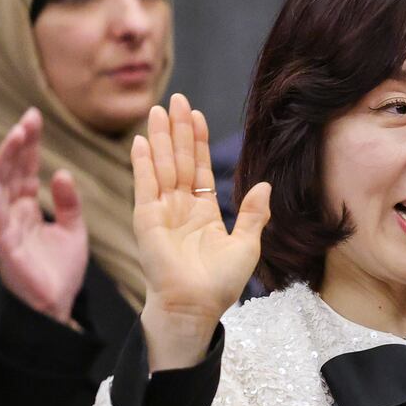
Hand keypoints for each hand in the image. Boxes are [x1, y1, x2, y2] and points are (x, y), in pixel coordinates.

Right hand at [0, 106, 87, 324]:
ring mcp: (2, 226)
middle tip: (29, 118)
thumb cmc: (60, 270)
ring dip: (5, 158)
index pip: (25, 169)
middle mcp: (10, 213)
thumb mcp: (73, 230)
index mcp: (25, 208)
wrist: (57, 307)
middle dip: (18, 144)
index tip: (35, 117)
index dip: (29, 144)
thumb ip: (68, 202)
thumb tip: (60, 172)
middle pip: (11, 171)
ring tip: (14, 134)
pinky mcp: (1, 241)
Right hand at [133, 94, 270, 370]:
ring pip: (162, 166)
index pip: (199, 169)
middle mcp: (180, 208)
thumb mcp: (246, 245)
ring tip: (159, 109)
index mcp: (203, 212)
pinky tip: (141, 141)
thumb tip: (264, 184)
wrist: (197, 306)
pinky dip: (143, 164)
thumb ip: (254, 214)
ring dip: (160, 138)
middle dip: (178, 130)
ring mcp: (161, 212)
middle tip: (177, 98)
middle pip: (178, 160)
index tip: (197, 115)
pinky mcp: (146, 220)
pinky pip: (144, 186)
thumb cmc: (219, 284)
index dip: (197, 142)